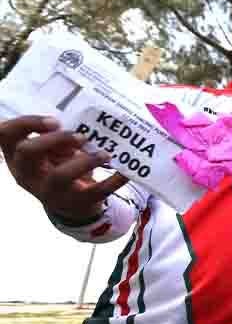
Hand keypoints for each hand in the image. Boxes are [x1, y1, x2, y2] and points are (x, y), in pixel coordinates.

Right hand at [0, 115, 127, 220]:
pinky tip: (126, 172)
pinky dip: (113, 181)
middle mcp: (27, 174)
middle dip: (53, 139)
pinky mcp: (75, 203)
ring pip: (59, 176)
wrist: (74, 203)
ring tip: (104, 153)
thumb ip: (58, 138)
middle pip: (27, 152)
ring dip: (84, 161)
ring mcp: (49, 192)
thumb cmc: (60, 166)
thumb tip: (78, 127)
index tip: (54, 119)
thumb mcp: (54, 151)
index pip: (5, 134)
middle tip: (79, 135)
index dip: (25, 123)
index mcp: (17, 156)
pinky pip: (96, 192)